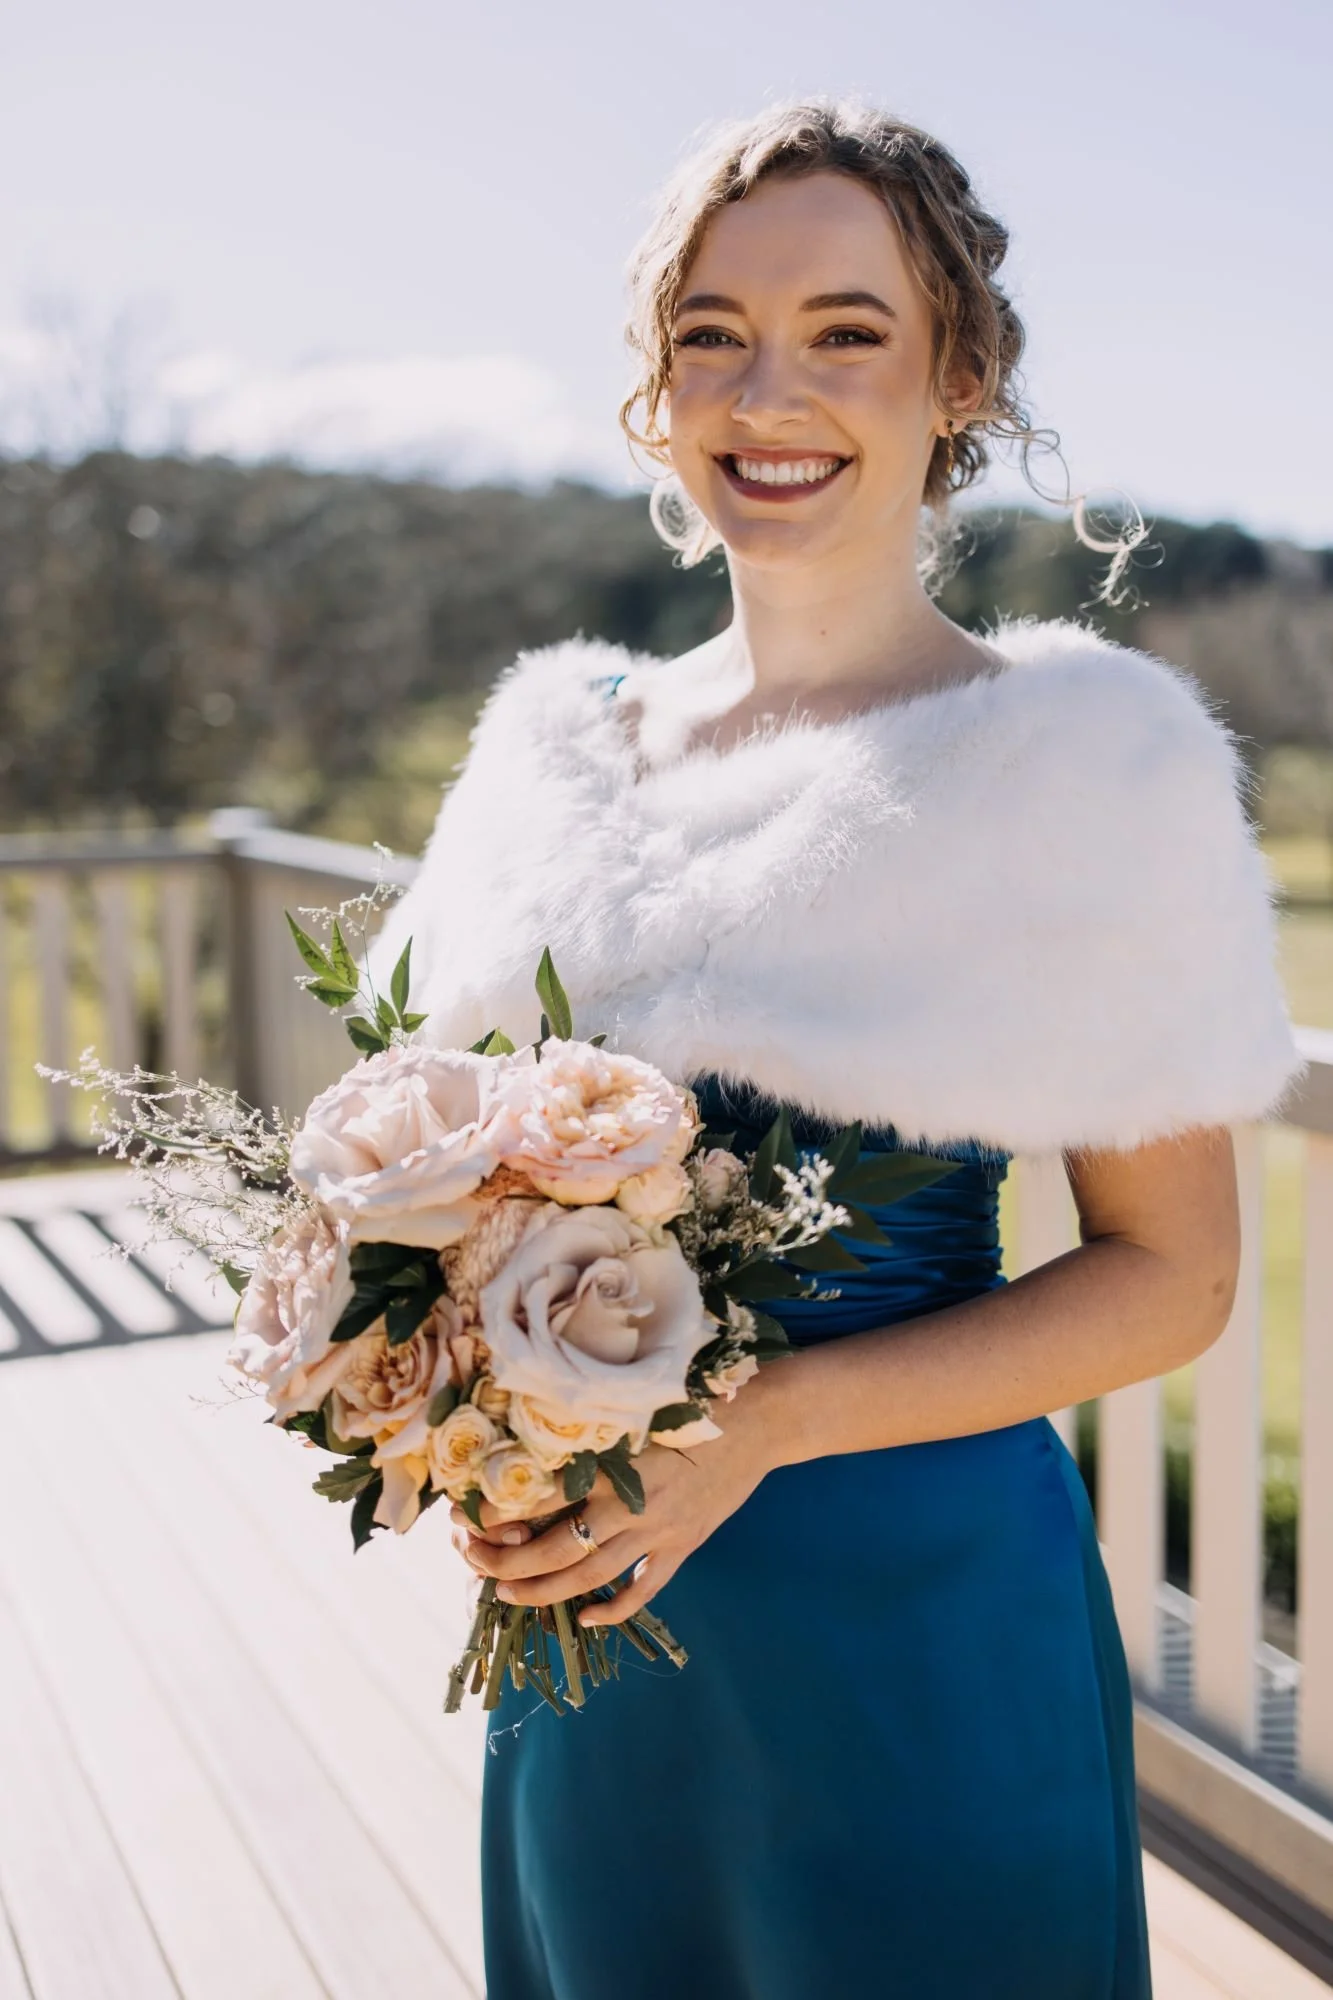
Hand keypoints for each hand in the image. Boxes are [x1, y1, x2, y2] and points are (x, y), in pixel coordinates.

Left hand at [448, 1396, 774, 1627]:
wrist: (759, 1422)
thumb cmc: (692, 1404)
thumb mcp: (634, 1412)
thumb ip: (591, 1436)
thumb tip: (535, 1451)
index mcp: (610, 1466)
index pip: (537, 1498)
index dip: (495, 1514)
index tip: (464, 1521)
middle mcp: (627, 1505)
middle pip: (553, 1550)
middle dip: (506, 1562)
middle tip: (474, 1563)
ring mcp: (656, 1532)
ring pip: (588, 1576)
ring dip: (542, 1590)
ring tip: (507, 1592)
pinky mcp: (682, 1547)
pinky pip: (643, 1589)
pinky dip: (614, 1609)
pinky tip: (588, 1618)